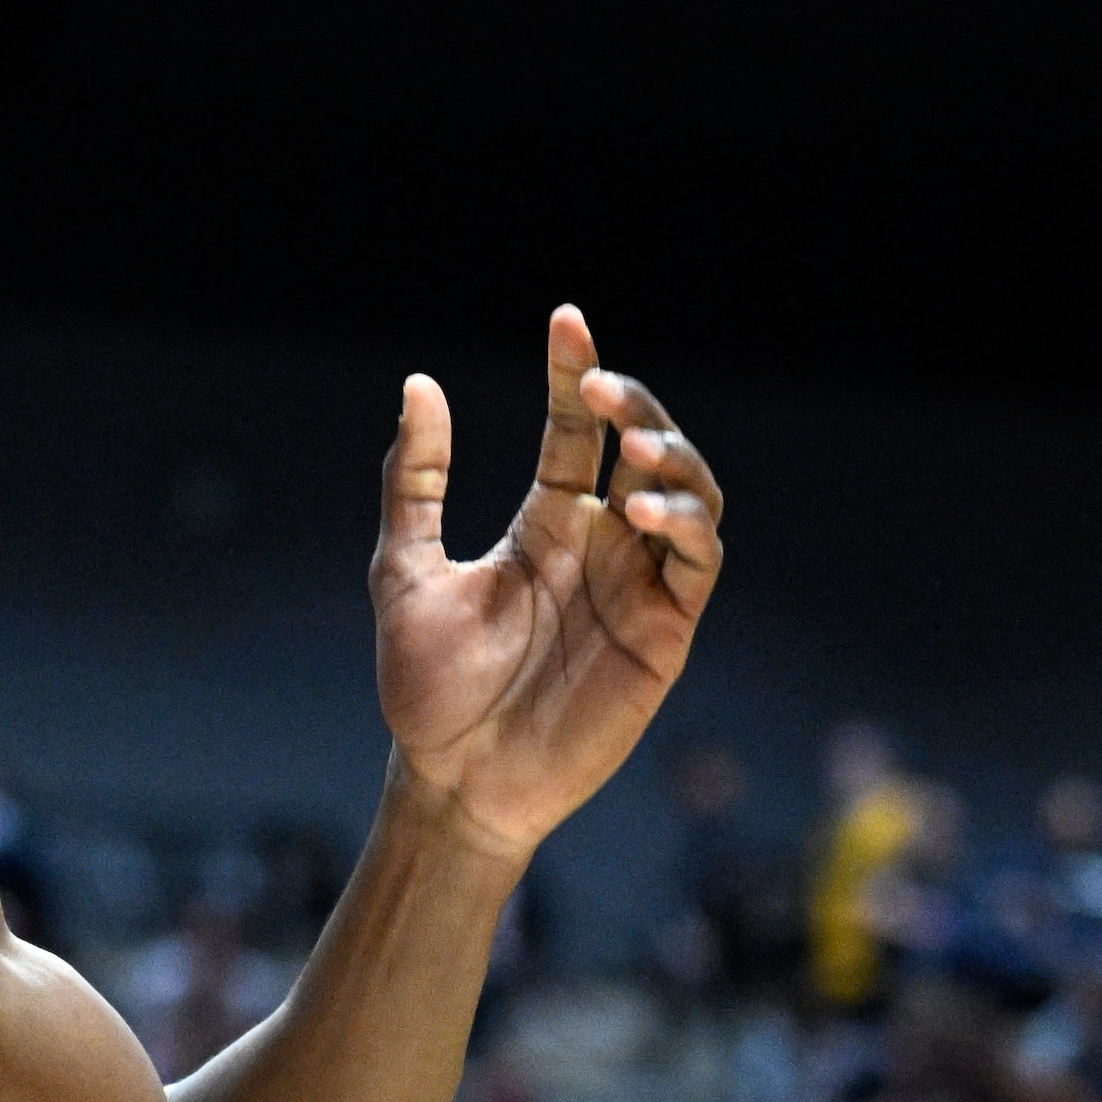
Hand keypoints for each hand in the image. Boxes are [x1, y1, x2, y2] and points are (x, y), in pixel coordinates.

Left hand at [370, 305, 723, 861]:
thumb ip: (415, 481)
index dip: (576, 373)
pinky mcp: (663, 635)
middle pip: (647, 450)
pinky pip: (698, 567)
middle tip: (601, 387)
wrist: (451, 779)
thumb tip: (419, 383)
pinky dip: (686, 528)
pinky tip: (645, 512)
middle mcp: (600, 546)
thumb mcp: (404, 569)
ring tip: (635, 447)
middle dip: (637, 407)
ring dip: (675, 460)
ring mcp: (637, 588)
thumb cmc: (426, 686)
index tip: (565, 321)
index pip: (575, 432)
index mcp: (544, 524)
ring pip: (691, 498)